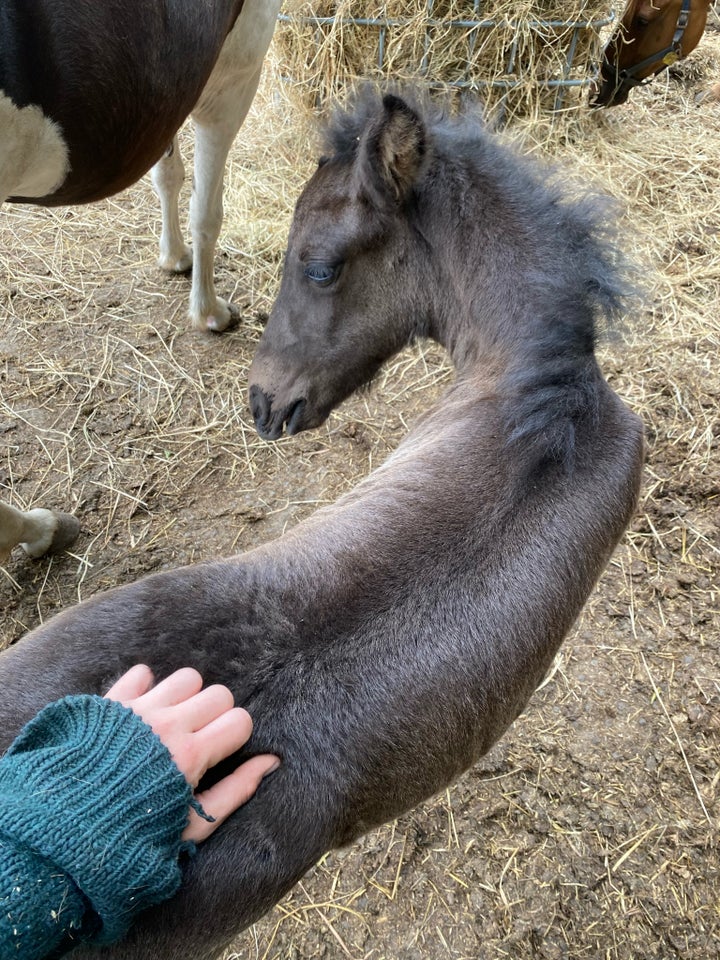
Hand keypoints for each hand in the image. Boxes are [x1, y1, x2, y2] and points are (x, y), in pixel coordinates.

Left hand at [104, 664, 278, 841]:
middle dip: (215, 714)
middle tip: (198, 740)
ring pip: (186, 677)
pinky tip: (142, 713)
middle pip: (217, 693)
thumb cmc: (136, 835)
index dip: (236, 736)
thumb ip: (236, 792)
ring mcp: (138, 711)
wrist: (67, 831)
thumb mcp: (193, 826)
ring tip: (172, 723)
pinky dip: (147, 686)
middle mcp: (167, 726)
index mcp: (191, 756)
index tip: (220, 753)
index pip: (239, 719)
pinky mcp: (111, 704)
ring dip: (186, 696)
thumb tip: (271, 761)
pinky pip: (141, 673)